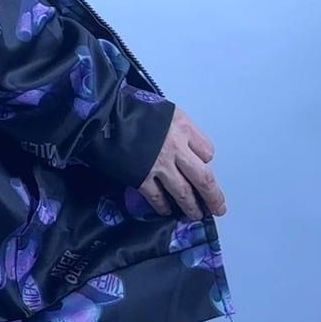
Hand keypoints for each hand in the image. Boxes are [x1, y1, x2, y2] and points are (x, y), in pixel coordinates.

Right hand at [138, 106, 226, 220]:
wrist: (102, 113)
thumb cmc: (131, 107)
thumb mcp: (163, 109)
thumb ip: (176, 127)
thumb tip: (182, 146)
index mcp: (183, 128)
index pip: (207, 152)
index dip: (204, 160)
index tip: (200, 165)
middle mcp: (177, 148)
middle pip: (204, 178)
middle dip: (213, 196)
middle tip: (218, 208)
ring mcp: (159, 165)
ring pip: (183, 192)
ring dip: (191, 206)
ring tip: (196, 214)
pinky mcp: (140, 177)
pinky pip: (156, 196)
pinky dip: (162, 206)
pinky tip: (166, 210)